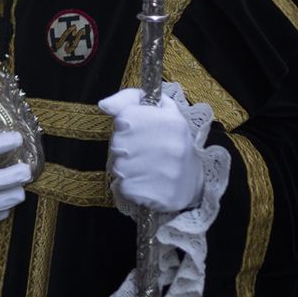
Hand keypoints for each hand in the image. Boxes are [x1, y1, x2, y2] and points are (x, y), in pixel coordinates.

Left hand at [99, 87, 204, 212]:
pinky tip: (143, 183)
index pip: (123, 118)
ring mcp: (167, 172)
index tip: (136, 131)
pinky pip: (123, 187)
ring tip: (141, 168)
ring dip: (123, 168)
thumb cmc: (170, 141)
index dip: (124, 126)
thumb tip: (104, 105)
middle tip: (138, 152)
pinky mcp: (160, 196)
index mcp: (171, 121)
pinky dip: (127, 186)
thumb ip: (129, 100)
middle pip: (117, 144)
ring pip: (118, 167)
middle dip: (121, 148)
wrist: (193, 182)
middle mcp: (171, 146)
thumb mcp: (159, 111)